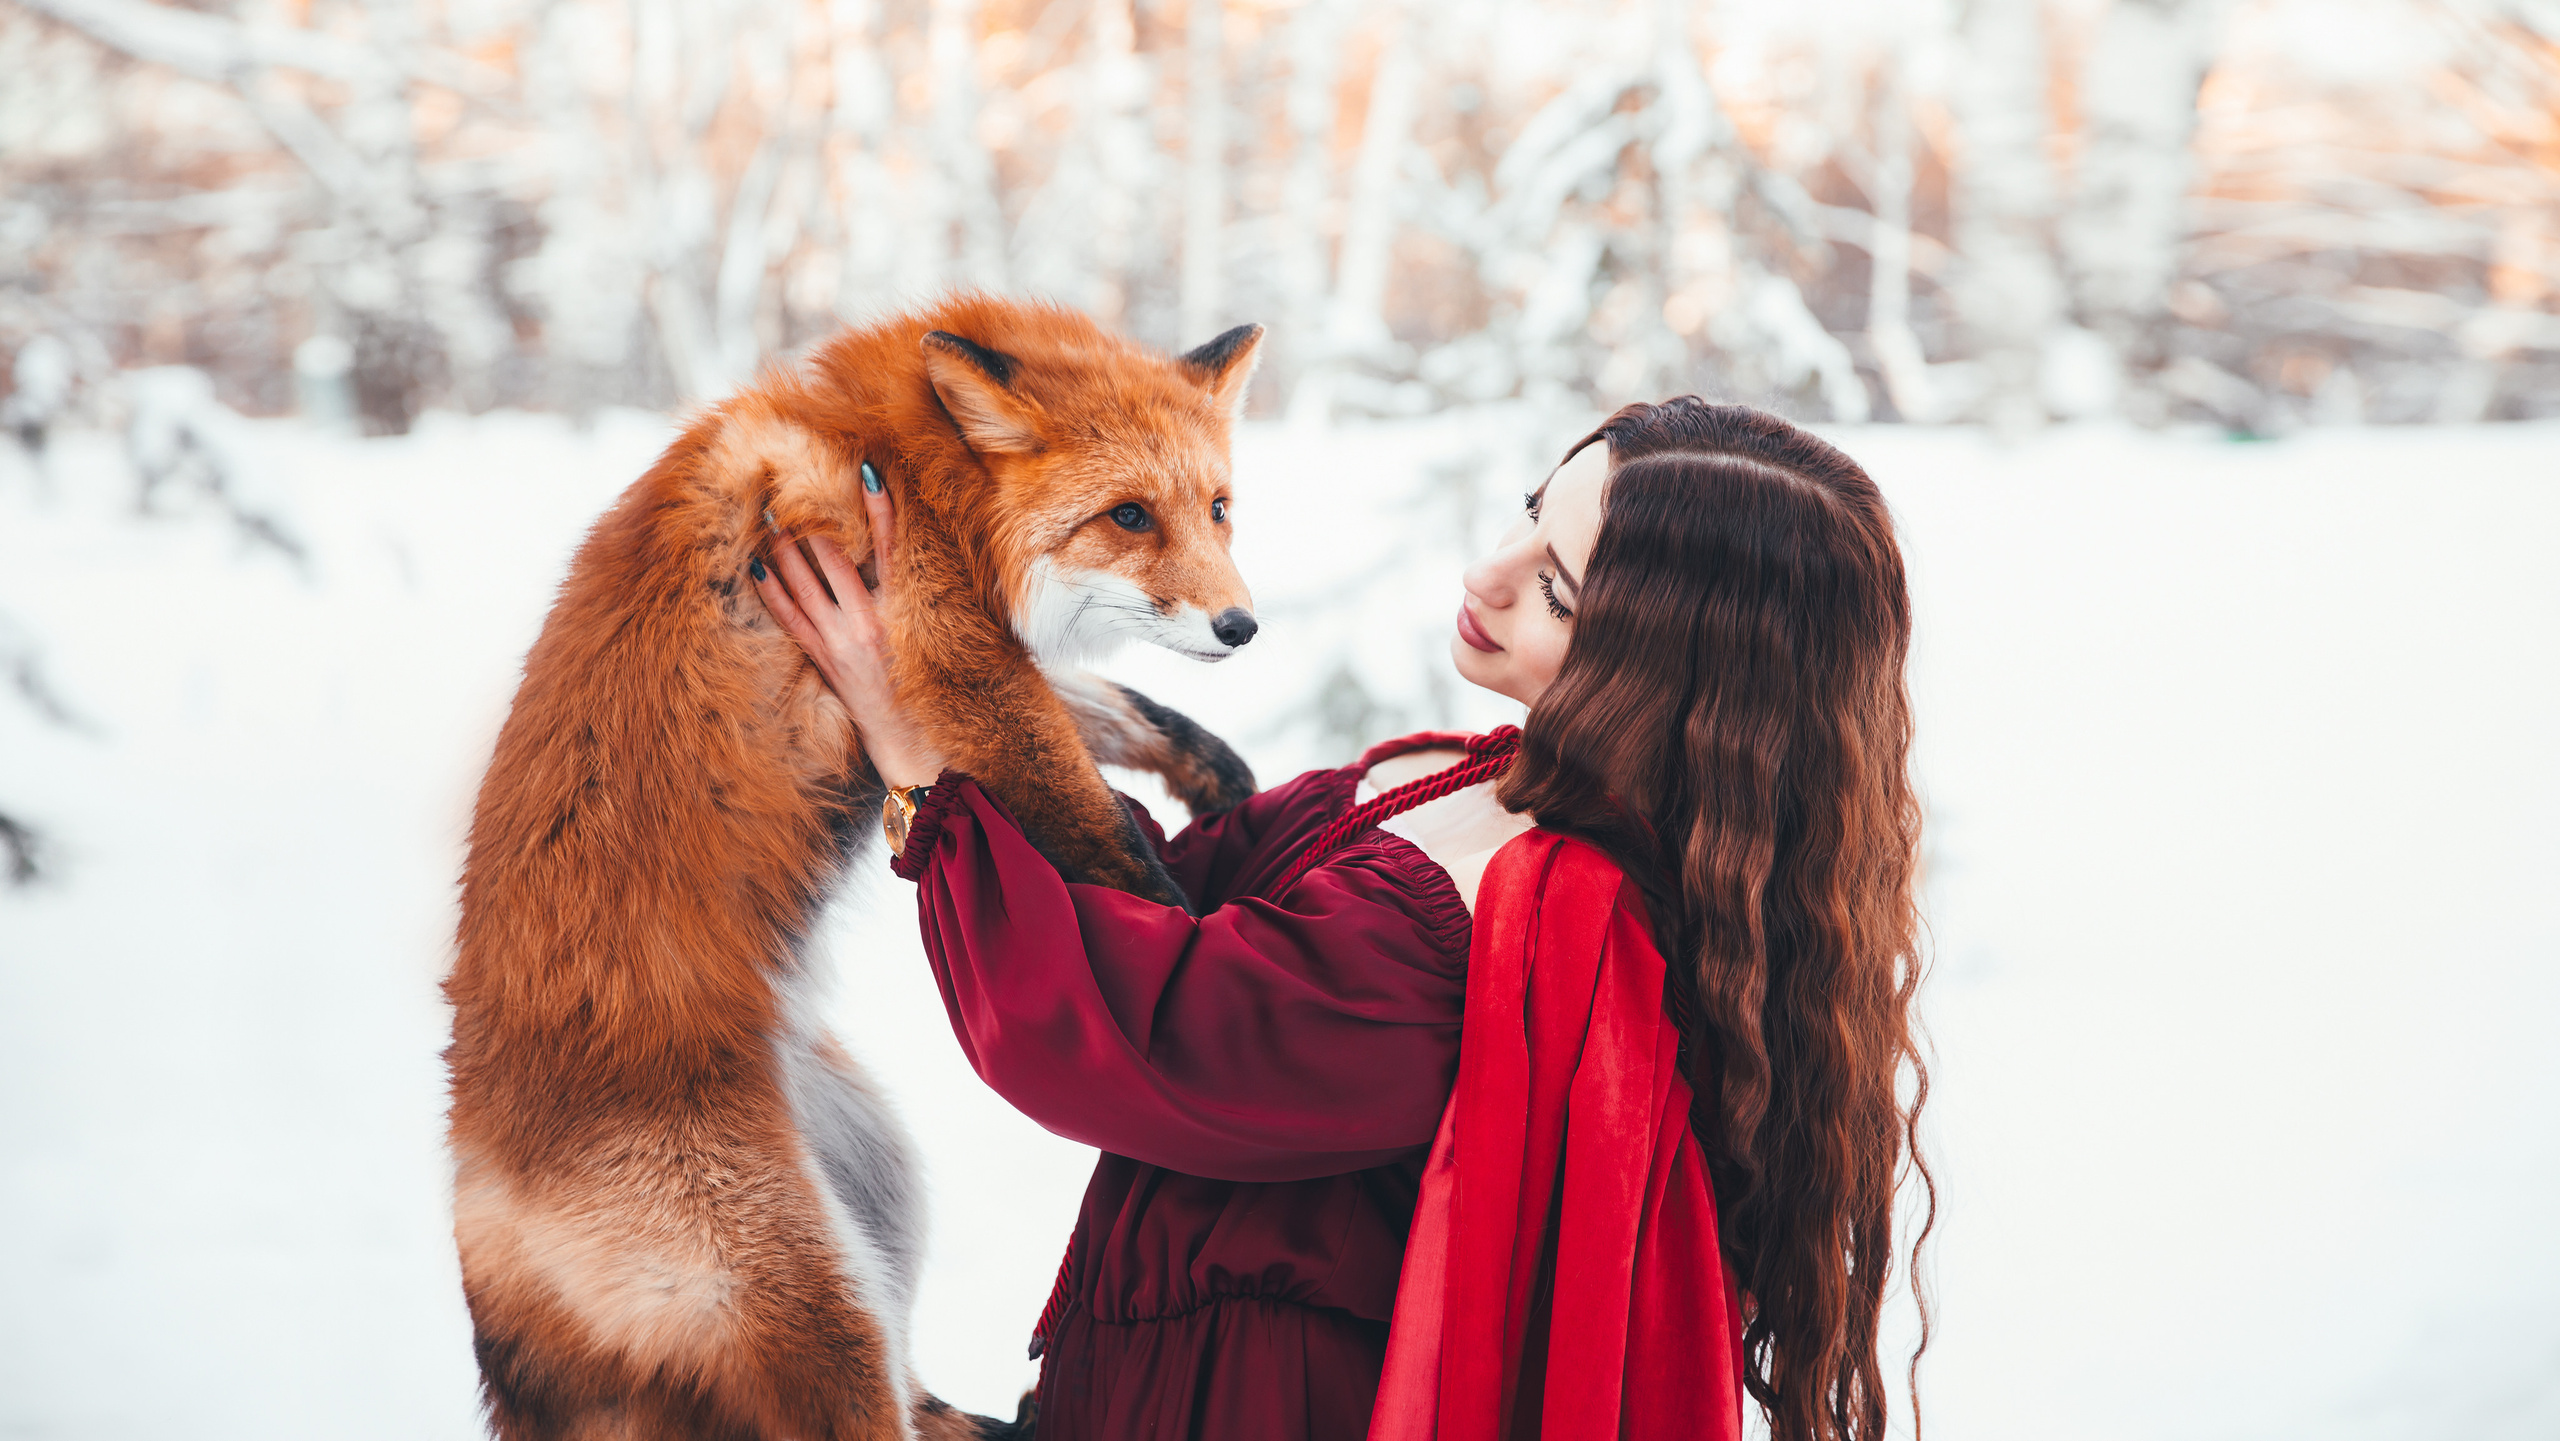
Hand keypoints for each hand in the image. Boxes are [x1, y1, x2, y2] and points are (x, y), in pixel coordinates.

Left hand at [751, 475, 950, 788]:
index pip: (891, 547)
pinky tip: (755, 565)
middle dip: (814, 521)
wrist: (912, 741)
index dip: (880, 508)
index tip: (867, 471)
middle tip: (792, 483)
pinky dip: (770, 590)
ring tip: (767, 513)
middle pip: (836, 559)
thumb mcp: (938, 636)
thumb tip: (909, 555)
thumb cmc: (931, 686)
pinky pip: (789, 618)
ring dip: (785, 546)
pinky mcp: (822, 660)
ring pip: (805, 583)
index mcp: (904, 613)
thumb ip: (922, 595)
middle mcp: (869, 623)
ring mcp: (840, 642)